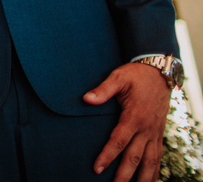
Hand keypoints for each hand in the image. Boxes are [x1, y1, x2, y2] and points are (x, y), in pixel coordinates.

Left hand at [83, 62, 170, 181]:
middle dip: (124, 175)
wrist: (159, 74)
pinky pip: (158, 157)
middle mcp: (147, 129)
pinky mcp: (159, 135)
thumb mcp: (119, 77)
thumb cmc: (136, 76)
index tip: (97, 168)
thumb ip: (103, 90)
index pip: (119, 141)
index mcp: (134, 117)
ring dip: (143, 178)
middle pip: (135, 157)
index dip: (108, 156)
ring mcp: (155, 133)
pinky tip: (149, 180)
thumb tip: (86, 99)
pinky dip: (154, 171)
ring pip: (150, 161)